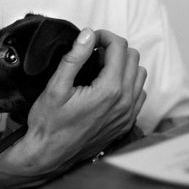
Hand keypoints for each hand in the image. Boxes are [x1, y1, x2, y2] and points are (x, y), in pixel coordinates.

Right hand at [15, 28, 146, 174]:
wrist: (49, 154)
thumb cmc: (49, 123)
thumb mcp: (56, 87)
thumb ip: (74, 58)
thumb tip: (87, 35)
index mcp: (109, 90)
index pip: (119, 48)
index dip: (103, 36)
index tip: (89, 39)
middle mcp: (124, 102)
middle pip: (132, 57)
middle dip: (113, 48)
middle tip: (93, 52)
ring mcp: (127, 114)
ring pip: (139, 74)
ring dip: (123, 65)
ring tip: (100, 69)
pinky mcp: (125, 123)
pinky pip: (138, 94)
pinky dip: (127, 83)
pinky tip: (108, 86)